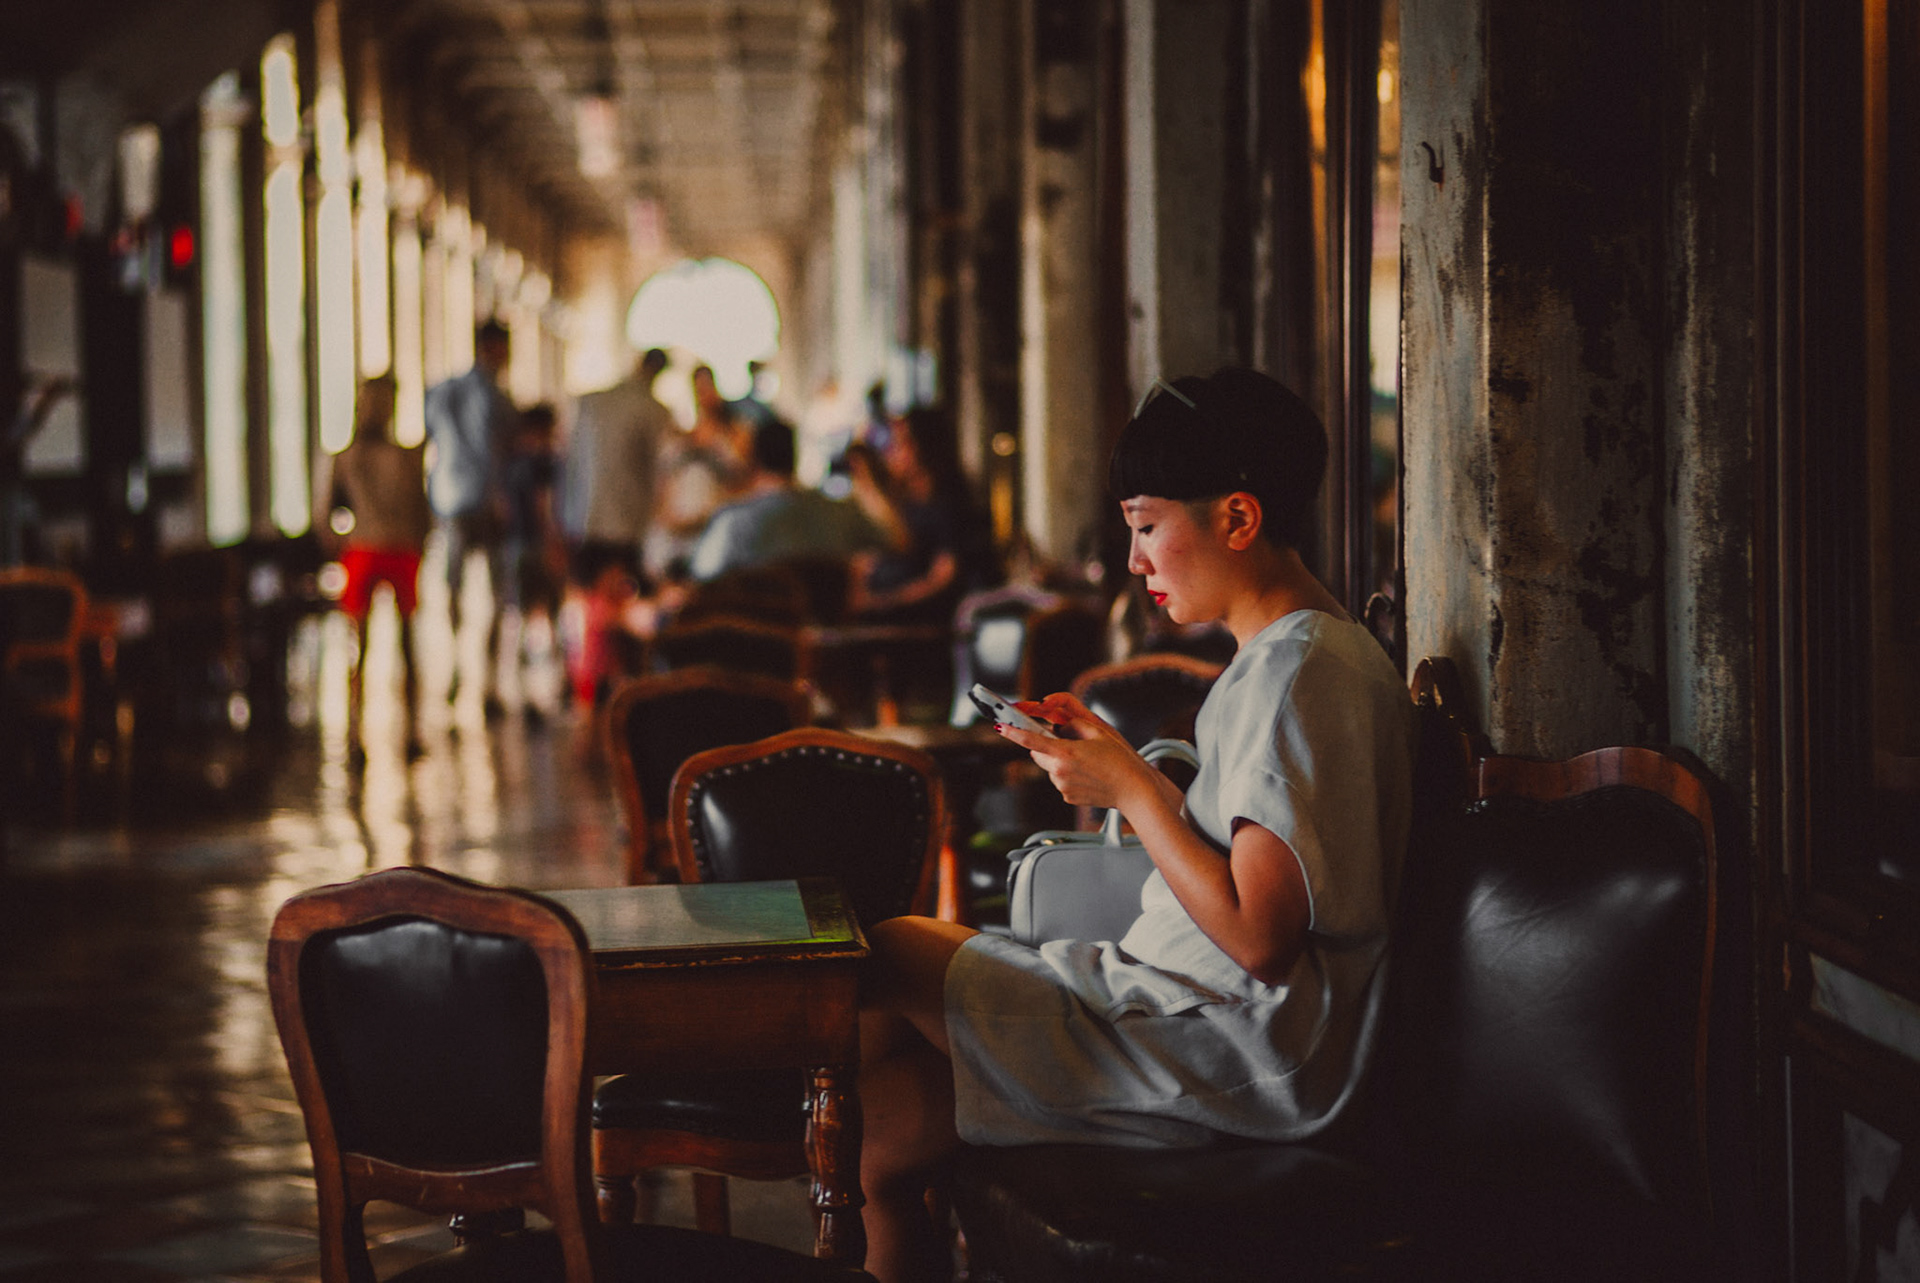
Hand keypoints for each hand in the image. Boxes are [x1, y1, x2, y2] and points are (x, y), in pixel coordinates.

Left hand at [995, 693, 1155, 812]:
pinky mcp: (1068, 797)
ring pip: (1049, 768)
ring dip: (1058, 761)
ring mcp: (1062, 787)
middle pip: (1038, 754)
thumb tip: (1059, 724)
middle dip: (1045, 746)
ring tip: (1085, 762)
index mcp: (1066, 752)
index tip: (1000, 726)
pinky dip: (1067, 775)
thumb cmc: (1120, 759)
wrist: (1133, 790)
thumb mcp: (1098, 731)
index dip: (1013, 732)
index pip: (1031, 740)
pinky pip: (1060, 781)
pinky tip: (1088, 775)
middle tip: (1066, 742)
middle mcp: (1060, 772)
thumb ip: (1073, 723)